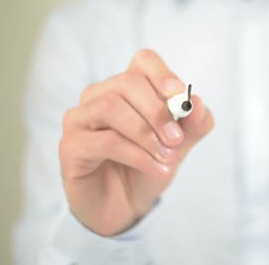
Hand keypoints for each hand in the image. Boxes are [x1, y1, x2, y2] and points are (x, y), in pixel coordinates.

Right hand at [59, 49, 213, 235]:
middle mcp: (99, 96)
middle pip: (127, 83)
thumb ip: (193, 124)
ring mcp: (80, 118)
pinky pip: (105, 141)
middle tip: (176, 139)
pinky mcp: (71, 145)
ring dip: (145, 134)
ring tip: (167, 157)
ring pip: (111, 107)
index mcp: (127, 88)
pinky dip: (137, 155)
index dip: (161, 73)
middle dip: (157, 111)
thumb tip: (197, 103)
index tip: (179, 95)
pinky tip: (155, 169)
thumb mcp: (178, 145)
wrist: (124, 206)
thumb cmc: (147, 166)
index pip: (143, 61)